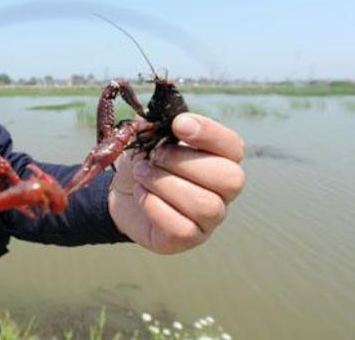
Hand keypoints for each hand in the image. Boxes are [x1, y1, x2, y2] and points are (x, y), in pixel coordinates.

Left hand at [109, 113, 244, 253]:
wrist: (121, 194)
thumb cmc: (145, 161)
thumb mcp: (150, 137)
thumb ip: (160, 124)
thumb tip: (164, 116)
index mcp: (221, 158)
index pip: (234, 146)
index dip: (210, 133)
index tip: (179, 125)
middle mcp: (223, 190)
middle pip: (230, 179)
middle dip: (184, 163)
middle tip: (154, 156)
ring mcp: (209, 218)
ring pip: (206, 205)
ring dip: (166, 184)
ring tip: (142, 174)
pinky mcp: (188, 238)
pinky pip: (182, 228)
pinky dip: (155, 207)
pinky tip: (142, 195)